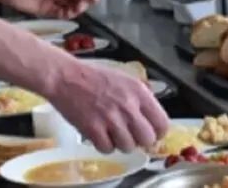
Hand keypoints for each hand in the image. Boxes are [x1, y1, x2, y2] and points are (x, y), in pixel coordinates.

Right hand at [50, 61, 167, 152]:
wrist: (65, 77)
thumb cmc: (93, 77)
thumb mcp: (124, 80)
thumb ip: (139, 99)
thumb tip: (151, 120)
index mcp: (138, 92)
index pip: (162, 123)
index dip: (157, 132)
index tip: (152, 134)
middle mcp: (128, 106)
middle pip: (147, 139)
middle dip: (140, 141)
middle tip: (130, 136)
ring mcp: (111, 119)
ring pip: (128, 147)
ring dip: (120, 143)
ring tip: (110, 132)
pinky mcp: (93, 129)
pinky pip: (107, 149)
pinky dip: (103, 145)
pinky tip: (98, 134)